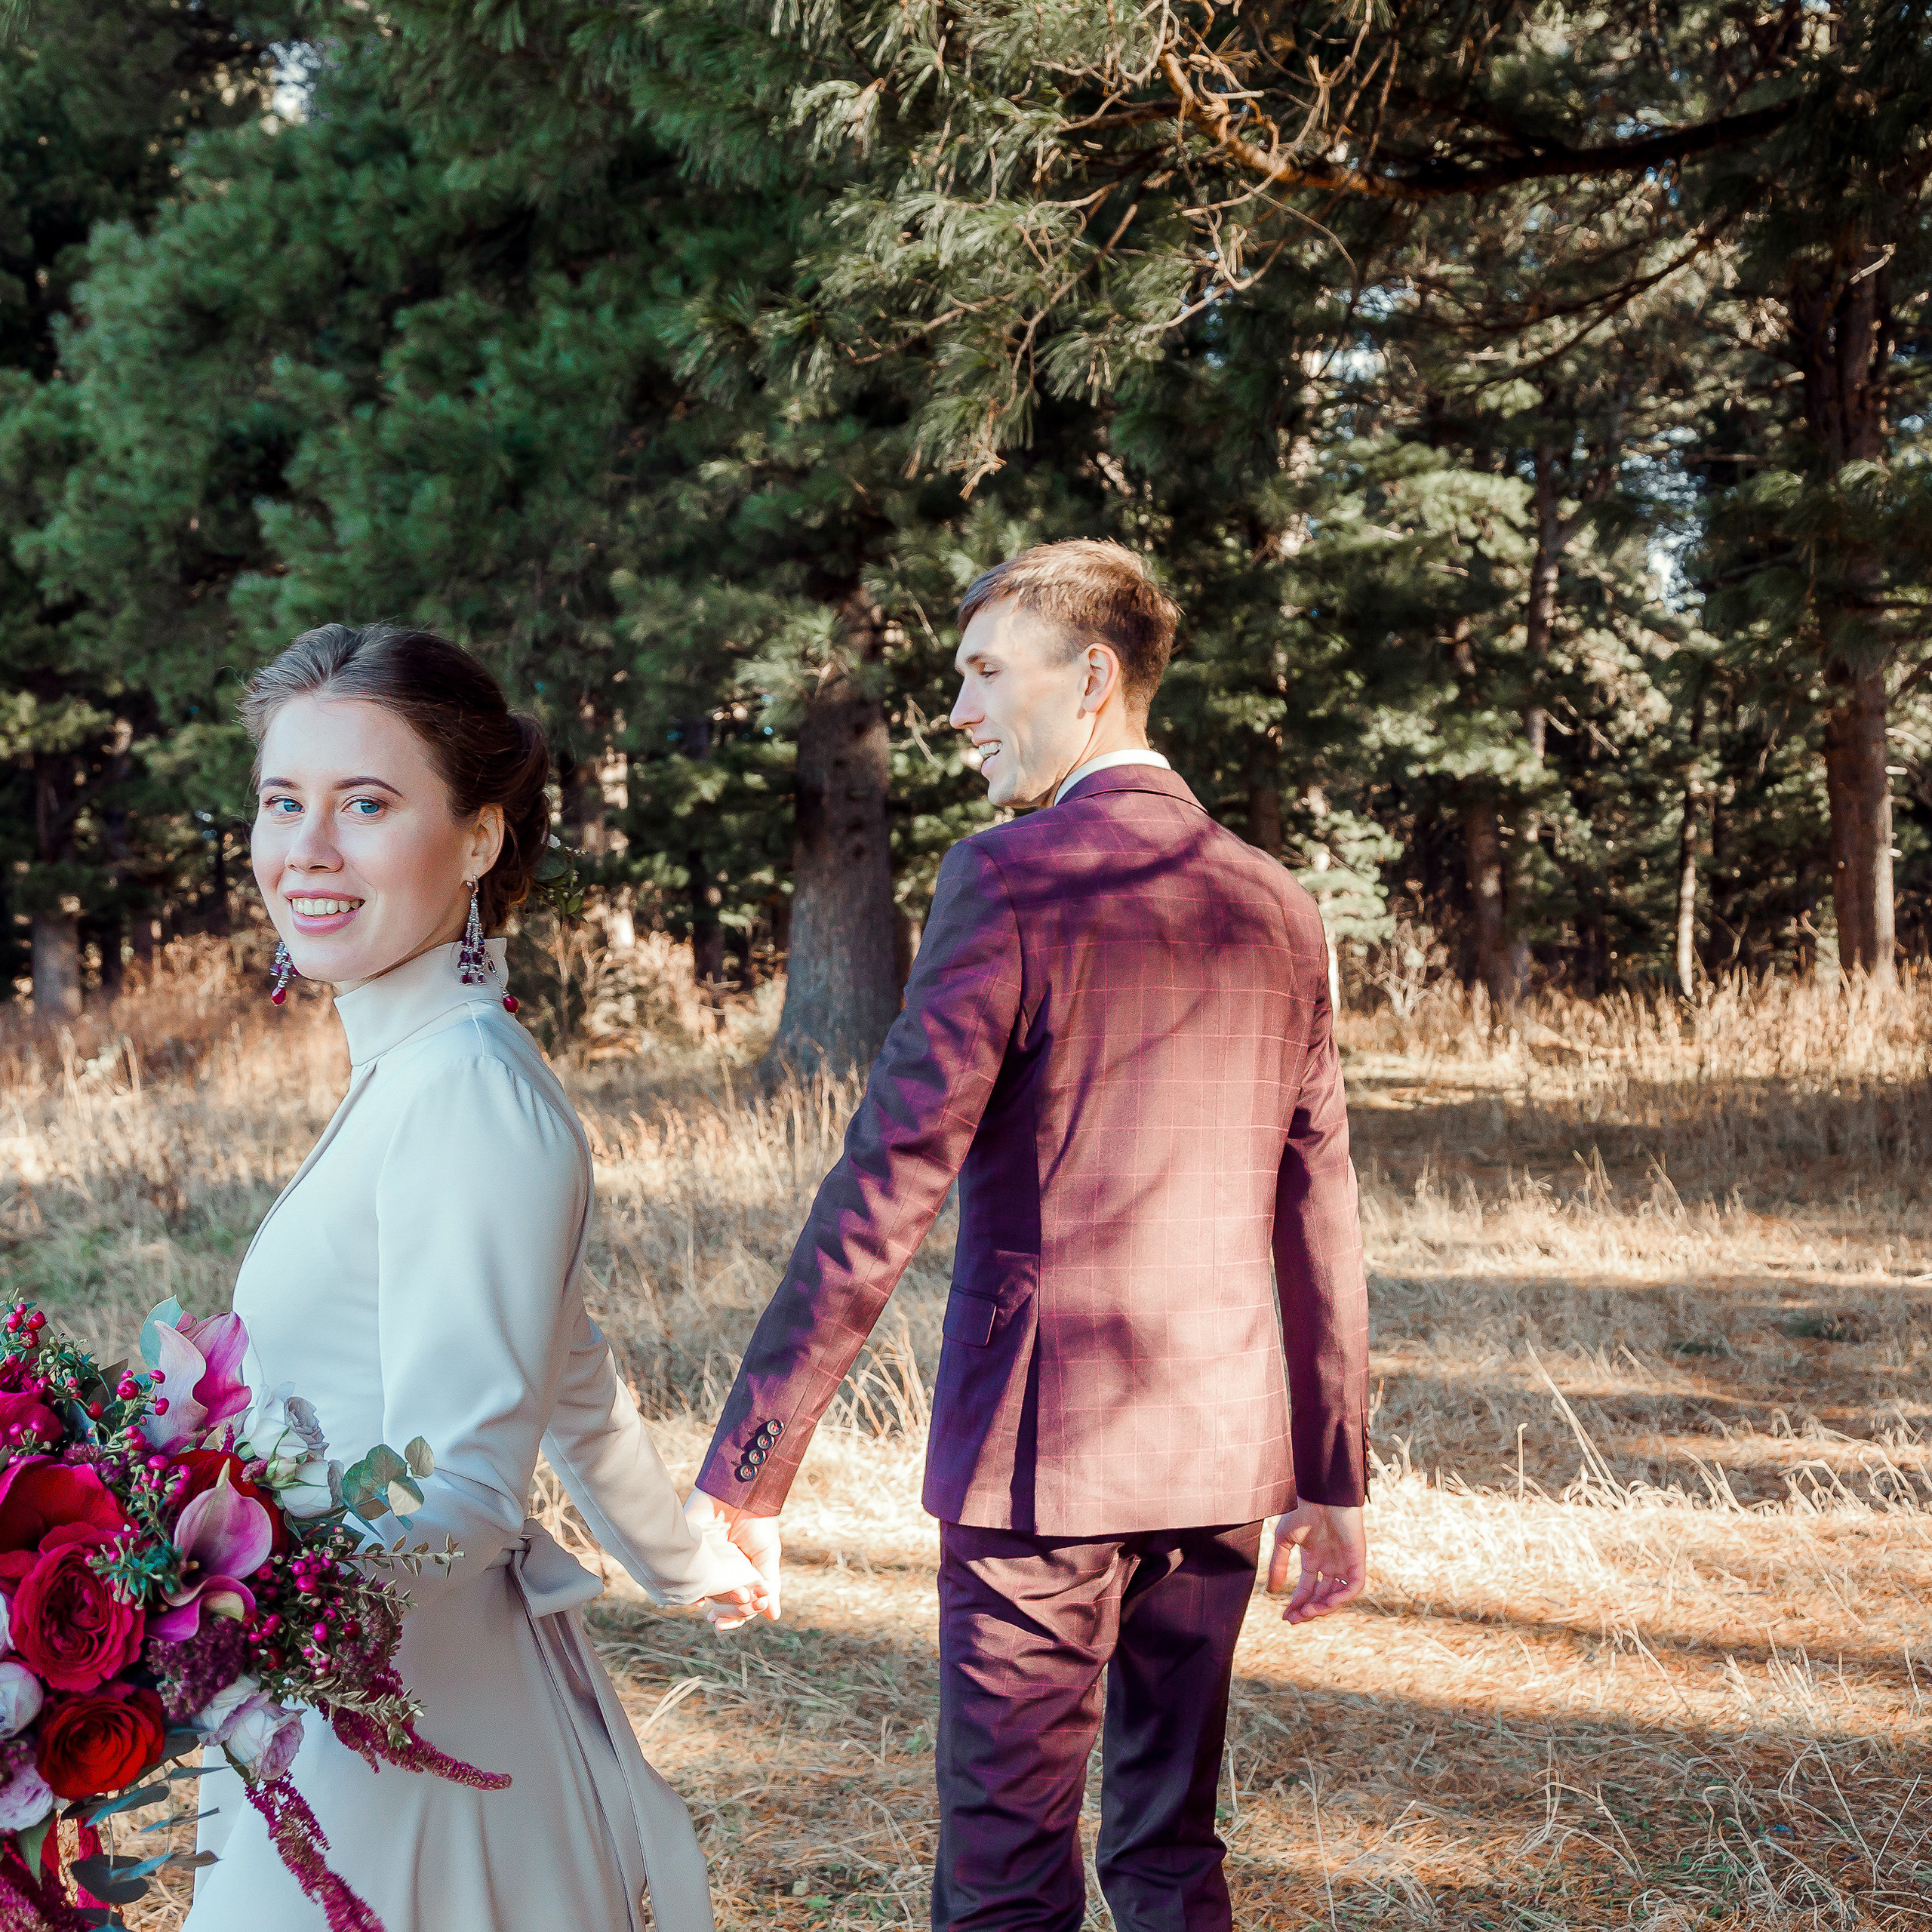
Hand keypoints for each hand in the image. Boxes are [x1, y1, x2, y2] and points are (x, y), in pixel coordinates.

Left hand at [685, 1489, 782, 1627]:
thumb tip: (773, 1616)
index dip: (741, 1615)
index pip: (740, 1602)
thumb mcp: (767, 1553)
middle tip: (722, 1619)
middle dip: (725, 1614)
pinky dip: (689, 1588)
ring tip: (714, 1611)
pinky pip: (685, 1574)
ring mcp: (705, 1561)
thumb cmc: (757, 1519)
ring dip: (710, 1604)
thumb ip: (769, 1583)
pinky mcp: (690, 1549)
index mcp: (740, 1572)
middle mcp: (721, 1570)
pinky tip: (697, 1596)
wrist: (742, 1490)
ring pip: (705, 1592)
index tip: (745, 1616)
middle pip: (721, 1602)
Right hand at [1266, 1501, 1366, 1624]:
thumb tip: (1271, 1591)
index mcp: (1314, 1560)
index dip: (1297, 1604)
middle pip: (1322, 1596)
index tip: (1285, 1617)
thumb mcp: (1284, 1540)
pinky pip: (1354, 1586)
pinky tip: (1327, 1603)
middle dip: (1309, 1610)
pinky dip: (1342, 1597)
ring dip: (1324, 1607)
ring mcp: (1344, 1563)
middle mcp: (1330, 1565)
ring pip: (1338, 1595)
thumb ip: (1279, 1564)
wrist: (1320, 1493)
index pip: (1307, 1589)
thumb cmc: (1302, 1510)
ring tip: (1308, 1612)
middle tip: (1295, 1619)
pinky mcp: (1358, 1559)